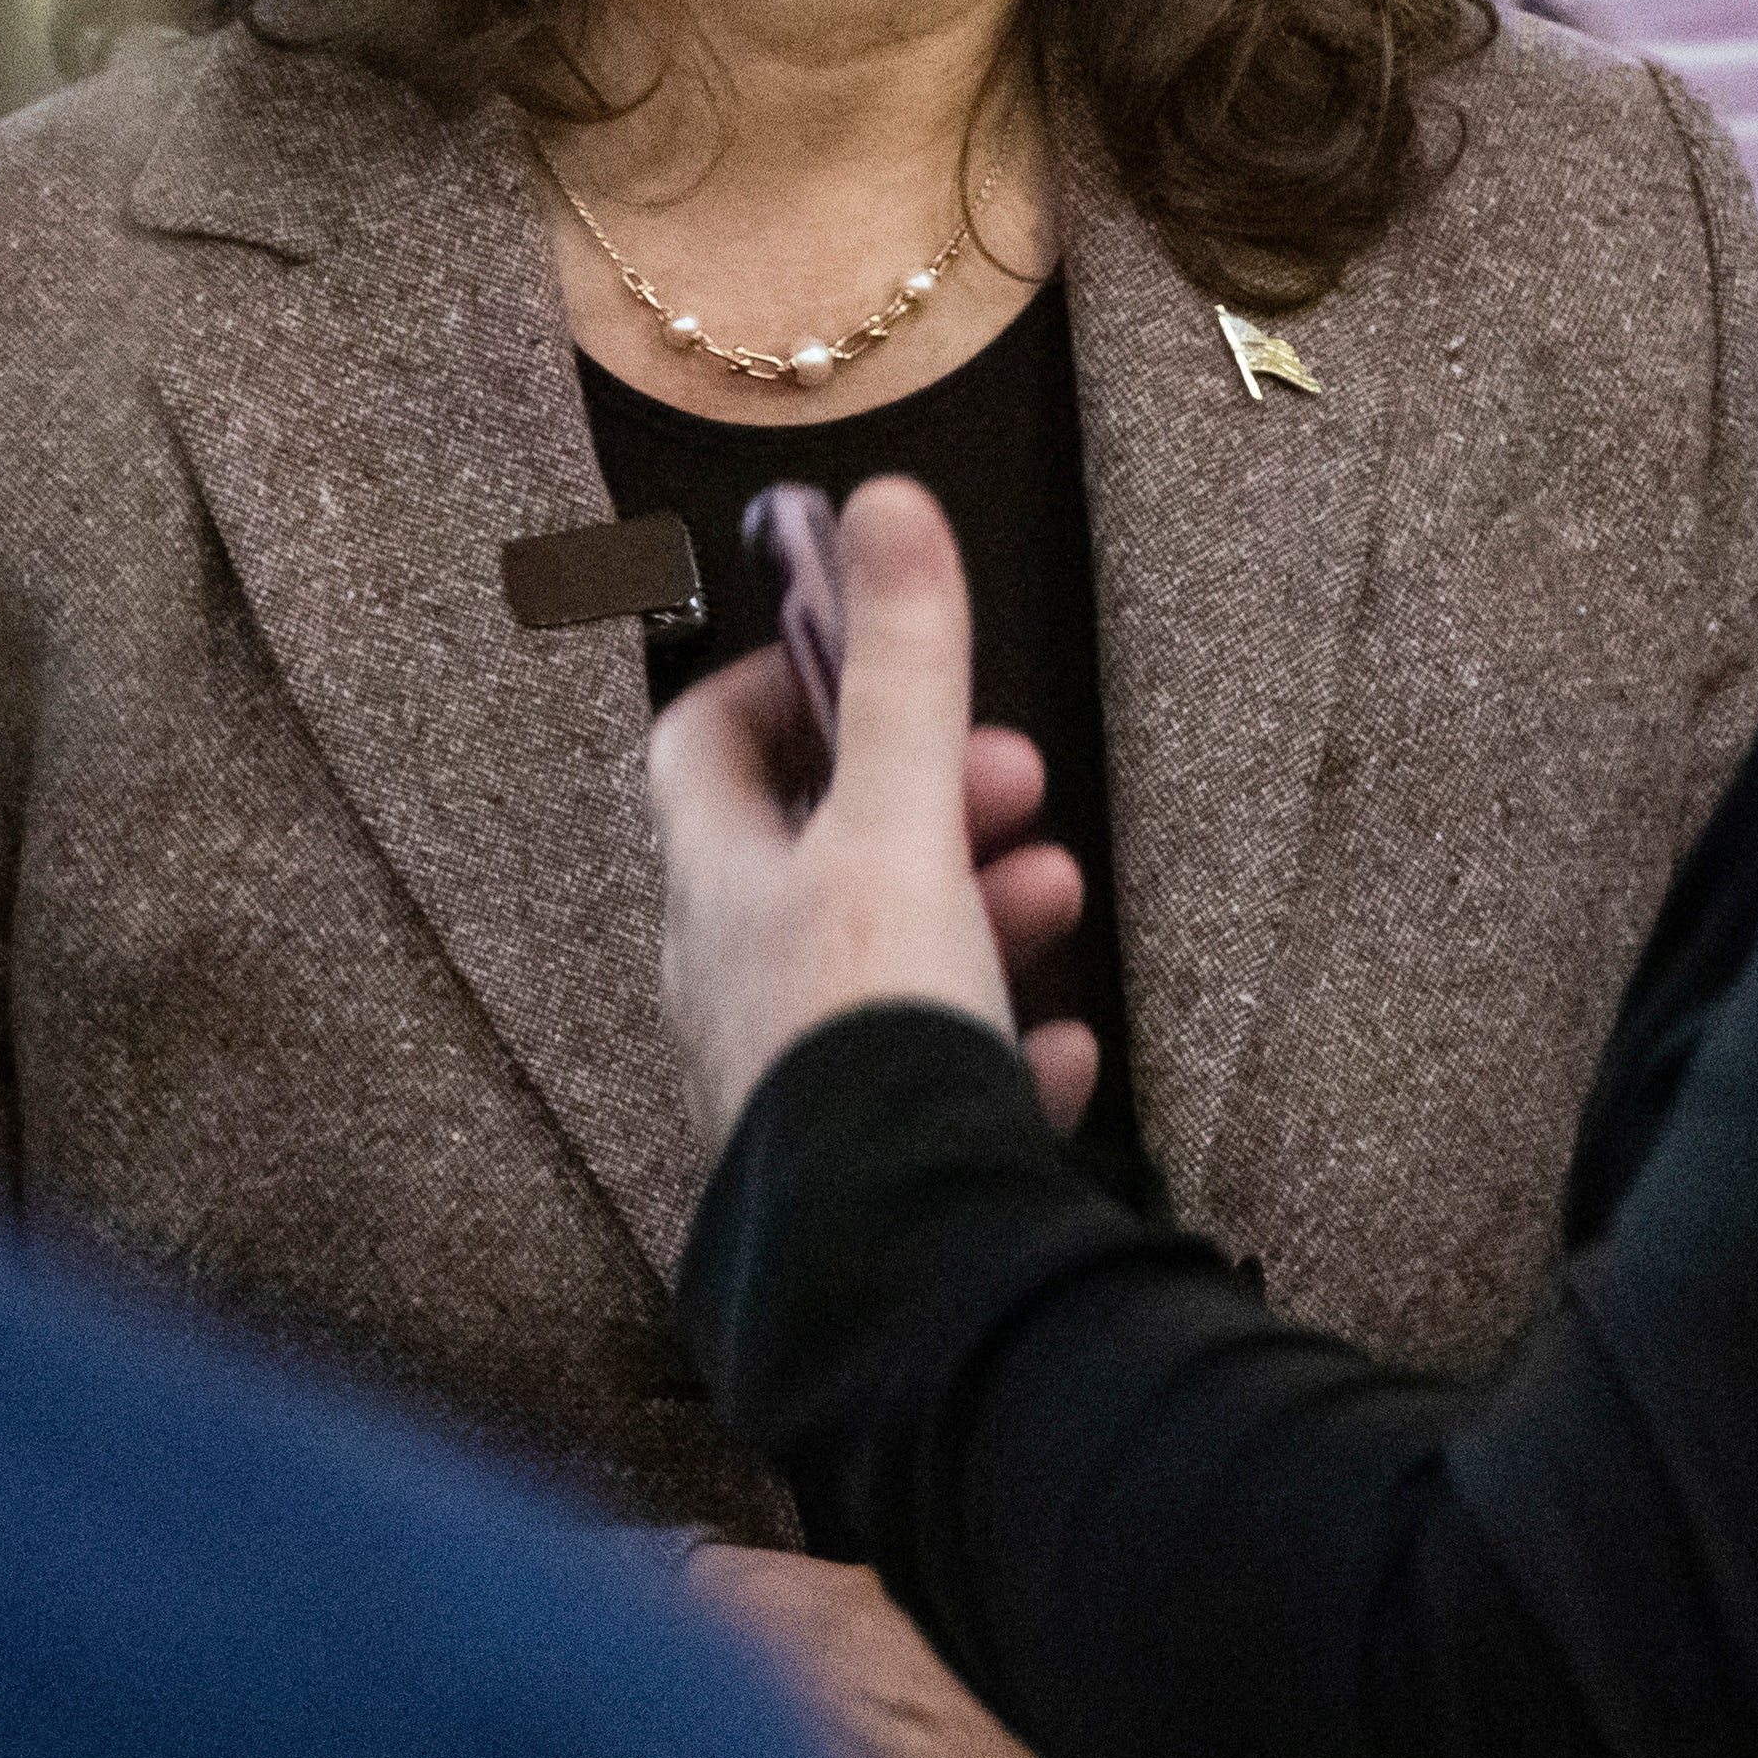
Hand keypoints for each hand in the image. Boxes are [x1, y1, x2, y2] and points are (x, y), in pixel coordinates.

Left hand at [652, 479, 1098, 1147]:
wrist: (896, 1256)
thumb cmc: (875, 1028)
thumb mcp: (902, 825)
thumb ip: (907, 670)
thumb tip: (881, 500)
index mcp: (718, 886)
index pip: (699, 747)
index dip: (779, 683)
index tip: (870, 662)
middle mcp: (729, 982)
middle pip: (810, 851)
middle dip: (925, 799)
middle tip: (1014, 782)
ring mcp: (787, 1079)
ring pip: (878, 960)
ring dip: (972, 909)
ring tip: (1057, 894)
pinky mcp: (855, 1167)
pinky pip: (925, 1085)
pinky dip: (995, 1049)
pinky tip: (1057, 1051)